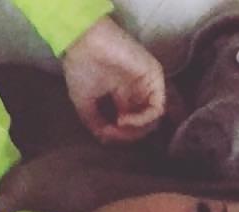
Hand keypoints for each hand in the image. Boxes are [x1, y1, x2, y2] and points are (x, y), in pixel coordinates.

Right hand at [61, 16, 165, 143]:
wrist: (82, 43)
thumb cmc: (80, 68)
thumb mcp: (85, 105)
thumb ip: (96, 124)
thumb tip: (106, 141)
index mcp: (124, 96)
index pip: (132, 126)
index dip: (121, 137)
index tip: (106, 135)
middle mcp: (138, 92)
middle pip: (145, 125)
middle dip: (130, 136)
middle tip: (114, 133)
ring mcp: (148, 84)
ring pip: (154, 119)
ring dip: (137, 130)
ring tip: (120, 126)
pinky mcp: (154, 76)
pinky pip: (158, 108)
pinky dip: (143, 120)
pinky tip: (126, 120)